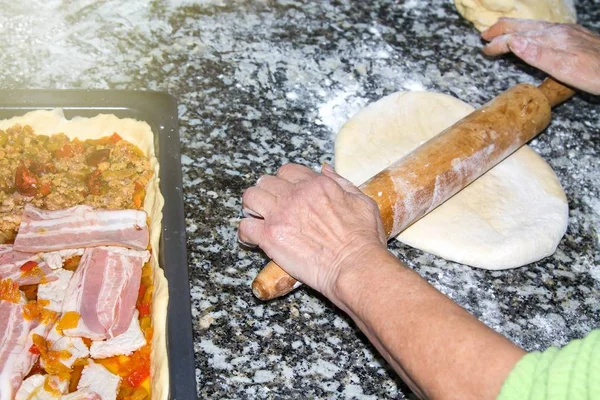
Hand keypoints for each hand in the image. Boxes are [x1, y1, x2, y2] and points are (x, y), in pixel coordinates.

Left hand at [238, 163, 385, 300]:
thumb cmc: (364, 240)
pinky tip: (252, 240)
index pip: (287, 171)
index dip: (284, 182)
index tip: (285, 193)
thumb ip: (341, 182)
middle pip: (266, 182)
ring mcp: (280, 215)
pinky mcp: (270, 237)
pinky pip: (244, 227)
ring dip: (252, 207)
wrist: (356, 266)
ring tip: (258, 219)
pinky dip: (245, 233)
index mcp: (317, 185)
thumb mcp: (362, 201)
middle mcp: (295, 195)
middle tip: (269, 208)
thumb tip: (325, 168)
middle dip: (266, 193)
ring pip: (250, 198)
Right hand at [482, 18, 599, 94]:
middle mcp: (559, 32)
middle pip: (525, 26)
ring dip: (515, 29)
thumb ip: (537, 54)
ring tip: (503, 32)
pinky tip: (532, 36)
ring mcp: (567, 33)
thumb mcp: (564, 68)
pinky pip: (545, 30)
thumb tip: (513, 42)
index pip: (518, 37)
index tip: (485, 49)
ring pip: (535, 27)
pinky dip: (530, 32)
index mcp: (553, 39)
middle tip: (486, 34)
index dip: (500, 42)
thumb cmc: (596, 74)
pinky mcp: (575, 38)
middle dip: (503, 29)